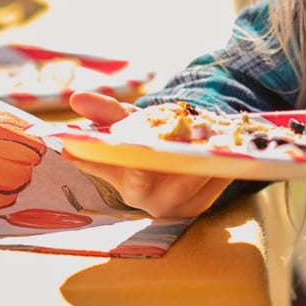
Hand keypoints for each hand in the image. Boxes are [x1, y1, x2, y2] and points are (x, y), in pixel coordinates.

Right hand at [66, 91, 232, 220]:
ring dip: (205, 158)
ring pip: (193, 180)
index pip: (118, 170)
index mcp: (121, 179)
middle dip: (176, 156)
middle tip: (188, 137)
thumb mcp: (125, 124)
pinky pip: (215, 183)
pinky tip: (230, 147)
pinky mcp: (200, 205)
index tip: (119, 148)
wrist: (170, 161)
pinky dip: (222, 164)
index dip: (116, 160)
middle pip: (161, 176)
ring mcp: (174, 206)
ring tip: (215, 137)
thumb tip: (75, 99)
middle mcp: (145, 199)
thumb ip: (105, 113)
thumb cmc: (141, 141)